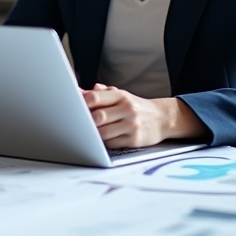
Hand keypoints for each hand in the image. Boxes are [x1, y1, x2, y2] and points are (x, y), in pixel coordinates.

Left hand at [81, 84, 207, 148]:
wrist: (162, 118)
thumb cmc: (136, 107)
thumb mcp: (121, 96)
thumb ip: (101, 94)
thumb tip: (79, 91)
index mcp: (121, 96)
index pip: (95, 97)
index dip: (81, 103)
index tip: (72, 106)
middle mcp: (127, 109)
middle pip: (98, 116)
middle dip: (85, 121)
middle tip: (77, 123)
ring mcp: (131, 125)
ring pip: (103, 132)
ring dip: (93, 134)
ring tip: (88, 132)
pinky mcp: (134, 140)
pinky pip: (112, 143)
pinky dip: (104, 142)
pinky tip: (102, 139)